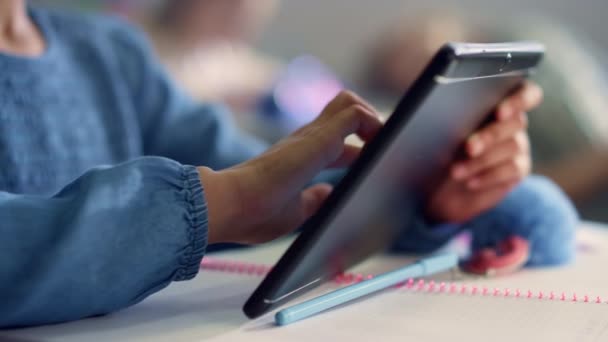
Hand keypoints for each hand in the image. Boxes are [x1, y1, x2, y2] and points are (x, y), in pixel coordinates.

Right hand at [200, 91, 382, 243]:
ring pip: (349, 103)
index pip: (334, 138)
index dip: (358, 148)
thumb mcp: (295, 210)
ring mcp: (312, 136)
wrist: (232, 206)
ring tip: (382, 145)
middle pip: (342, 112)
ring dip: (371, 119)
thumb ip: (313, 200)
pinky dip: (373, 124)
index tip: (372, 164)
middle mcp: (306, 140)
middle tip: (384, 150)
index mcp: (300, 156)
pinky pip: (355, 114)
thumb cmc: (254, 213)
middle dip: (368, 126)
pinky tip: (379, 147)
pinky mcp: (319, 137)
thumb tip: (328, 194)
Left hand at [425, 81, 542, 222]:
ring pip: (512, 147)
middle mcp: (511, 123)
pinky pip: (511, 172)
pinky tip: (467, 182)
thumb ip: (429, 112)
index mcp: (495, 102)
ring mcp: (517, 147)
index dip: (519, 99)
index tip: (499, 111)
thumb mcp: (424, 129)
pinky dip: (487, 176)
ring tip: (454, 170)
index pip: (525, 93)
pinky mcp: (515, 172)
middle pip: (516, 122)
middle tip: (467, 147)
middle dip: (490, 135)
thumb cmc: (428, 150)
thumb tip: (411, 111)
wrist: (432, 188)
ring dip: (481, 160)